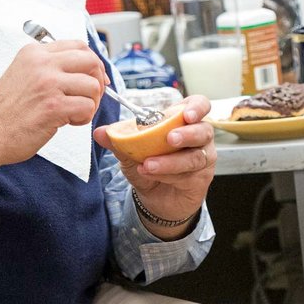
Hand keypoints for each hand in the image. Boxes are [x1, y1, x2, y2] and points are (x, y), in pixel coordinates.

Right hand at [0, 39, 107, 166]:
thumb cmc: (3, 111)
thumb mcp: (22, 74)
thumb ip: (48, 68)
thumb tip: (82, 71)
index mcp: (34, 53)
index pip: (78, 46)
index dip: (93, 63)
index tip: (95, 77)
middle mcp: (42, 64)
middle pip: (91, 61)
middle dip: (98, 81)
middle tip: (91, 97)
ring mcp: (48, 84)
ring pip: (92, 86)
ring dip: (90, 103)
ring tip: (74, 113)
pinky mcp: (53, 107)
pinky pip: (87, 107)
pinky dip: (84, 118)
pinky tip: (68, 122)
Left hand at [95, 94, 215, 223]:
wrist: (154, 199)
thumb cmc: (148, 166)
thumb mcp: (130, 153)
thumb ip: (119, 141)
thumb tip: (100, 132)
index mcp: (182, 121)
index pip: (199, 105)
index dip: (197, 107)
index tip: (186, 114)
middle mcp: (198, 137)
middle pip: (204, 130)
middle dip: (187, 134)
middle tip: (169, 139)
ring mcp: (203, 158)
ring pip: (195, 156)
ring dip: (171, 161)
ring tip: (148, 164)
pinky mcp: (201, 178)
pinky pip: (189, 175)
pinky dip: (168, 175)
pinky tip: (151, 174)